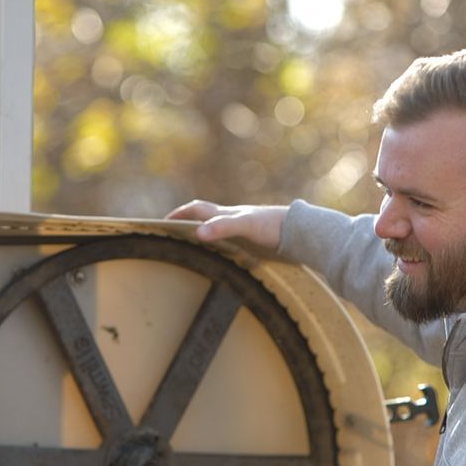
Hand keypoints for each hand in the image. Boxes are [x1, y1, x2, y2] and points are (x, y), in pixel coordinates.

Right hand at [166, 200, 288, 250]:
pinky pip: (233, 240)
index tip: (163, 223)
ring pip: (219, 228)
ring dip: (205, 233)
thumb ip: (222, 228)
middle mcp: (234, 218)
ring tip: (195, 246)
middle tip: (175, 235)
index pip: (197, 210)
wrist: (302, 230)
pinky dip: (222, 245)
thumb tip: (198, 234)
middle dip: (189, 223)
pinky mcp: (256, 239)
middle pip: (206, 217)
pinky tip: (225, 255)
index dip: (179, 214)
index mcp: (227, 213)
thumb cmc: (273, 226)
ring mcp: (245, 228)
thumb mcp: (245, 226)